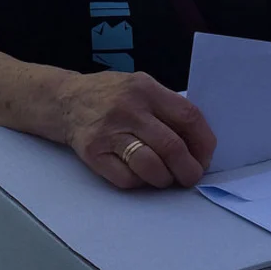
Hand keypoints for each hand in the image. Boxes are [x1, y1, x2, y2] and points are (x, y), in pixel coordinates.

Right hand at [59, 71, 215, 189]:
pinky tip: (140, 175)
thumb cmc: (111, 94)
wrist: (65, 99)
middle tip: (190, 176)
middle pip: (172, 146)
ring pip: (150, 166)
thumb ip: (167, 106)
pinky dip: (139, 183)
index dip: (203, 142)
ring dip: (165, 179)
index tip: (205, 157)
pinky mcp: (93, 152)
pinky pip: (126, 179)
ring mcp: (109, 131)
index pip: (188, 116)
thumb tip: (198, 142)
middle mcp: (129, 108)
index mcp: (146, 89)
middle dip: (188, 169)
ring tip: (166, 178)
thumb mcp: (141, 85)